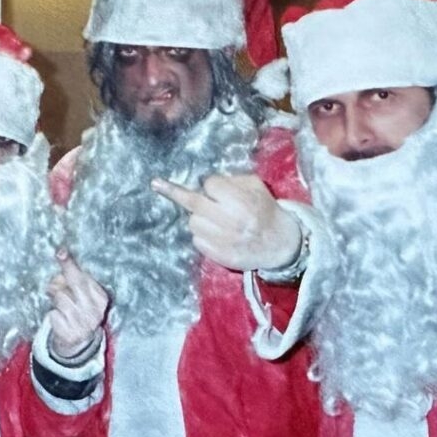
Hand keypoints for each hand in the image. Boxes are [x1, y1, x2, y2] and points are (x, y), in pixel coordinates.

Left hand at [46, 250, 108, 357]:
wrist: (78, 342)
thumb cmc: (78, 310)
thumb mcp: (82, 295)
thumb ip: (76, 280)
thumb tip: (61, 262)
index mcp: (101, 298)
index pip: (84, 277)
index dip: (70, 264)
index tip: (61, 251)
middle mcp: (95, 311)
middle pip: (75, 283)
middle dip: (63, 274)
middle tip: (54, 271)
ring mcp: (84, 323)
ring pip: (61, 298)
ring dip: (55, 298)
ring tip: (57, 303)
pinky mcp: (70, 334)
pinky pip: (54, 315)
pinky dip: (52, 314)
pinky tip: (59, 318)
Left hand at [151, 173, 301, 271]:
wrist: (280, 244)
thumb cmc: (265, 210)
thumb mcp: (256, 187)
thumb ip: (233, 180)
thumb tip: (207, 181)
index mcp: (241, 200)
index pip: (211, 185)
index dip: (212, 185)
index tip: (215, 188)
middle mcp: (230, 220)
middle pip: (193, 202)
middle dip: (175, 192)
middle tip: (156, 184)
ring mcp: (223, 240)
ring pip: (192, 222)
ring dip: (197, 217)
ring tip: (212, 218)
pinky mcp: (219, 256)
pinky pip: (196, 240)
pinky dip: (201, 234)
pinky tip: (214, 233)